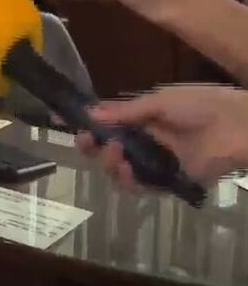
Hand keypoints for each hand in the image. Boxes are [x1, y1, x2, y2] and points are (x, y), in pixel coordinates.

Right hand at [78, 85, 247, 189]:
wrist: (236, 126)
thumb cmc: (200, 106)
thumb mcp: (159, 102)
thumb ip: (126, 111)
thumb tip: (90, 113)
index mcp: (140, 120)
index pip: (105, 123)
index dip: (85, 124)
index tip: (60, 120)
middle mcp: (143, 142)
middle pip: (106, 150)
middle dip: (91, 147)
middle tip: (86, 140)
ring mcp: (154, 163)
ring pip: (118, 171)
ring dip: (109, 163)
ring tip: (115, 152)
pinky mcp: (168, 183)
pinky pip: (141, 187)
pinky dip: (129, 181)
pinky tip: (127, 170)